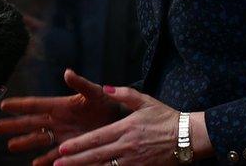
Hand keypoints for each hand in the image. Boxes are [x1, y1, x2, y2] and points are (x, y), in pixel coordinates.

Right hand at [0, 69, 119, 165]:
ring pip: (39, 140)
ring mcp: (63, 135)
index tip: (3, 105)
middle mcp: (58, 120)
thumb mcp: (95, 92)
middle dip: (14, 125)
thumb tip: (67, 72)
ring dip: (25, 143)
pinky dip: (45, 161)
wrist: (120, 119)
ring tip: (10, 146)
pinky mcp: (71, 148)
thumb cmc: (108, 103)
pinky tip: (35, 164)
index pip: (35, 105)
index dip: (20, 105)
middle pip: (31, 123)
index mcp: (60, 105)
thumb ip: (81, 84)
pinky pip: (54, 155)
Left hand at [54, 86, 211, 165]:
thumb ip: (123, 93)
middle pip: (96, 156)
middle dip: (75, 161)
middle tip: (57, 163)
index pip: (96, 138)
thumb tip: (106, 86)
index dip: (78, 145)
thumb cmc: (166, 117)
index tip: (62, 148)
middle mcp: (127, 146)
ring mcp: (135, 161)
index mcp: (125, 128)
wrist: (189, 137)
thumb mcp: (145, 100)